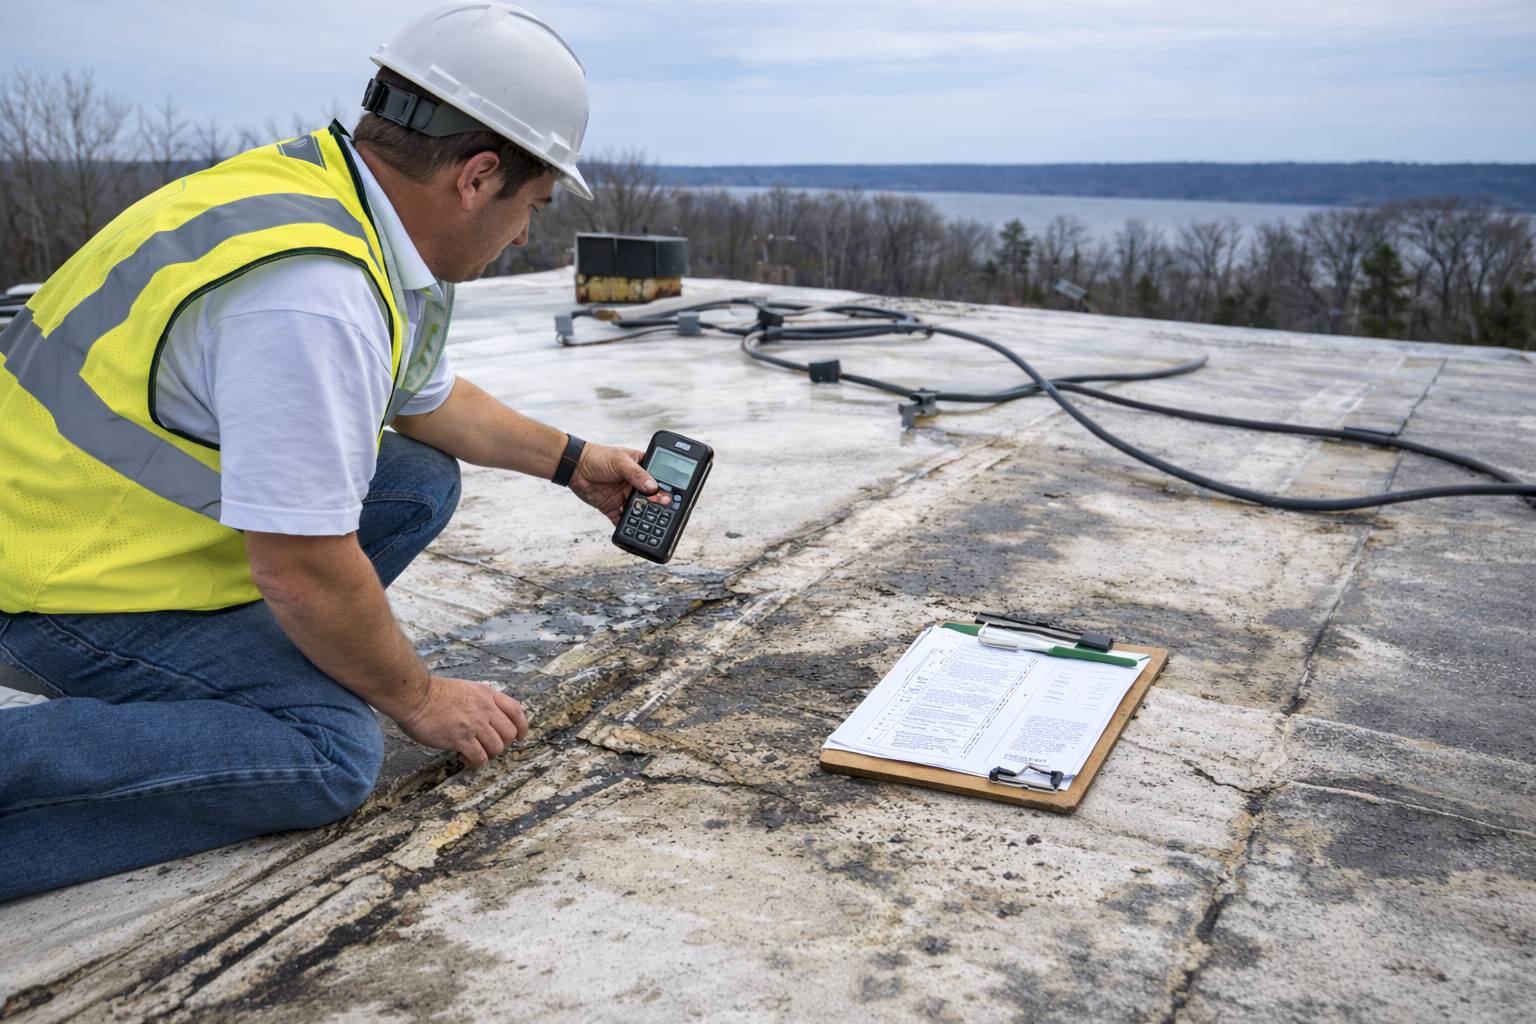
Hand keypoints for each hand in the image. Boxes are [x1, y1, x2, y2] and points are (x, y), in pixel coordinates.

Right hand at [395, 675, 528, 768]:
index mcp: (487, 695)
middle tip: (489, 747)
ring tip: (474, 754)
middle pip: (510, 732)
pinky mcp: (461, 739)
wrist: (415, 696)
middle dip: (503, 744)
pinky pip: (480, 757)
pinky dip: (475, 762)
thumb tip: (489, 716)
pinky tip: (465, 758)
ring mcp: (474, 724)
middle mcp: (484, 709)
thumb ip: (480, 701)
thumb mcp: (466, 688)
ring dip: (489, 754)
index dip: (522, 726)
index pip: (516, 710)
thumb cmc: (434, 693)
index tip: (520, 736)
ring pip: (497, 747)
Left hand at [568, 442, 670, 523]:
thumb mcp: (619, 462)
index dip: (664, 487)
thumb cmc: (597, 457)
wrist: (574, 468)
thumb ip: (636, 474)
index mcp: (640, 468)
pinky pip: (622, 520)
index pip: (657, 478)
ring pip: (638, 510)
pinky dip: (626, 526)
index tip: (670, 496)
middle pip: (650, 497)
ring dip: (642, 516)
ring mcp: (624, 496)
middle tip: (662, 512)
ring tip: (649, 522)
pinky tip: (632, 529)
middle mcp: (634, 483)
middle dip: (655, 505)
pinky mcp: (613, 507)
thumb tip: (652, 487)